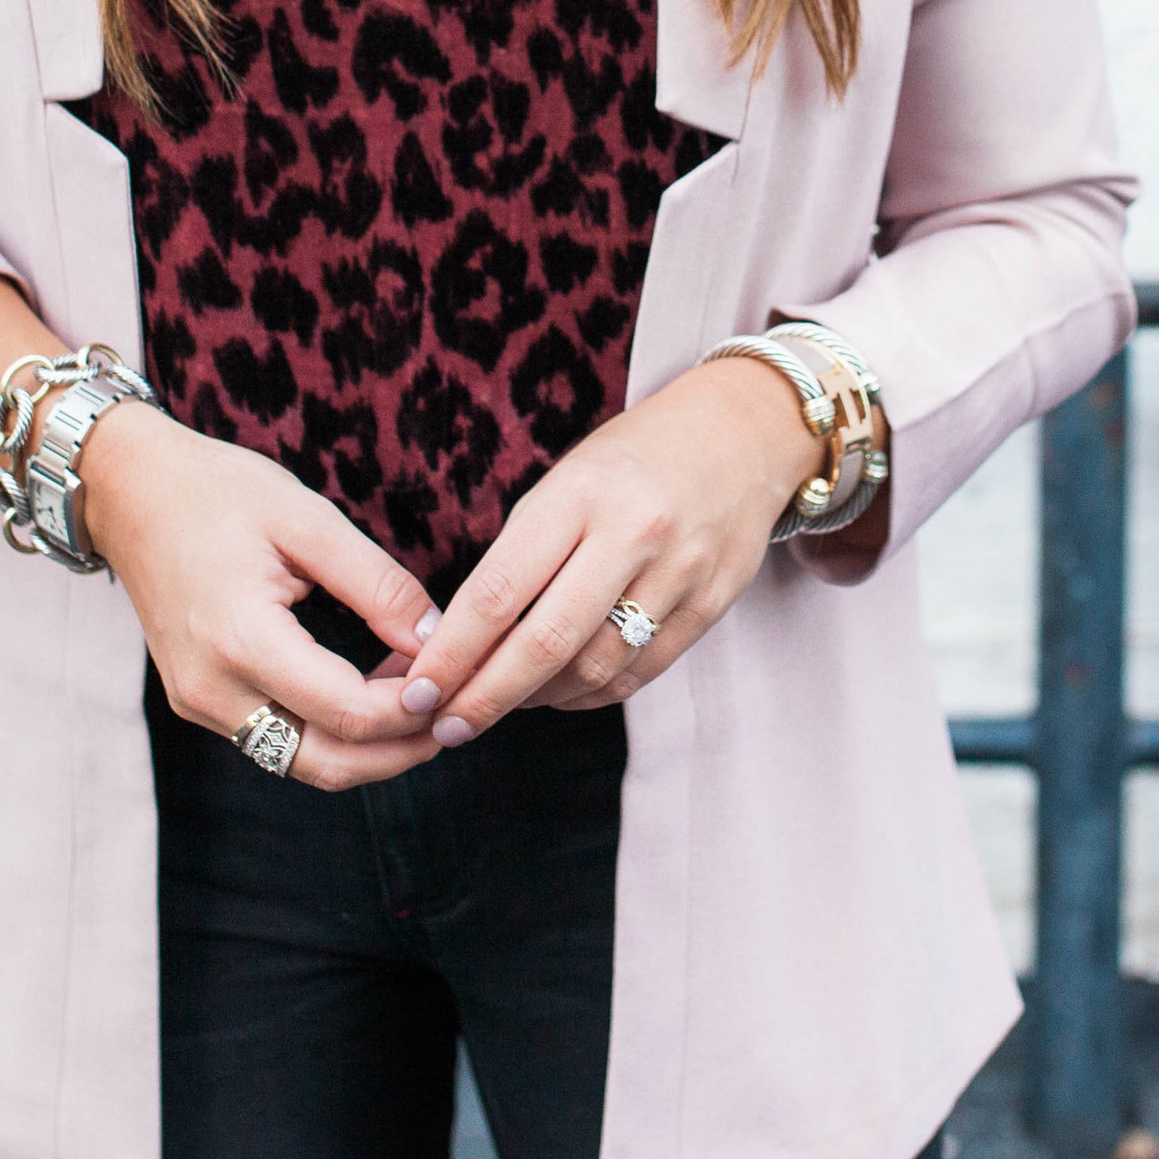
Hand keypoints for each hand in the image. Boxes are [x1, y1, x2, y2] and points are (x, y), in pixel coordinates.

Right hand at [79, 404, 444, 790]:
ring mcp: (199, 702)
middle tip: (453, 714)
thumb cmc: (216, 492)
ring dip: (367, 748)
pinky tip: (371, 692)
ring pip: (301, 762)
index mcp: (240, 640)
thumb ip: (377, 584)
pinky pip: (275, 741)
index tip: (454, 678)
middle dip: (399, 750)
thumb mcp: (308, 519)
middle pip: (326, 763)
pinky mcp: (198, 701)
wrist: (130, 491)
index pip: (347, 711)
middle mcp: (212, 689)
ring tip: (421, 703)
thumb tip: (436, 639)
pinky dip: (330, 731)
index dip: (412, 708)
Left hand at [396, 353, 829, 743]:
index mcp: (580, 493)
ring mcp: (680, 572)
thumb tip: (452, 639)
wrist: (743, 432)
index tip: (415, 691)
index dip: (452, 653)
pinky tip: (558, 693)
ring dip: (536, 699)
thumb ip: (519, 555)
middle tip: (444, 727)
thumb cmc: (633, 458)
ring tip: (502, 702)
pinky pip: (638, 673)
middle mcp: (633, 533)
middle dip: (484, 697)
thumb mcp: (568, 479)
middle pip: (545, 644)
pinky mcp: (711, 603)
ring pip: (593, 669)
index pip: (500, 591)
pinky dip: (588, 695)